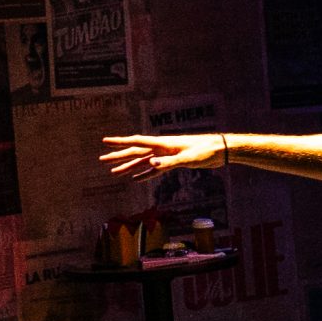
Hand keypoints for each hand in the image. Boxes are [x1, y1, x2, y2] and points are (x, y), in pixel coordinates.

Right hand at [100, 135, 223, 179]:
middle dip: (118, 156)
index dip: (120, 142)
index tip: (104, 141)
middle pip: (135, 153)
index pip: (137, 142)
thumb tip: (150, 164)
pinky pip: (155, 170)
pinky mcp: (174, 163)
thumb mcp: (187, 157)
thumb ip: (169, 162)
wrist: (220, 151)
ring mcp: (167, 156)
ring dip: (128, 167)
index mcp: (163, 144)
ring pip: (143, 162)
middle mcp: (162, 149)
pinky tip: (135, 179)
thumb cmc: (205, 150)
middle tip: (101, 159)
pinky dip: (144, 175)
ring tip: (113, 173)